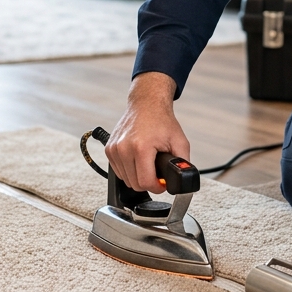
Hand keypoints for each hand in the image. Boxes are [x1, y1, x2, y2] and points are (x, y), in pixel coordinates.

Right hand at [105, 72, 189, 192]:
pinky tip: (138, 159)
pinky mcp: (109, 149)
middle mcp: (123, 148)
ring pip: (125, 179)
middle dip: (148, 182)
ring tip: (148, 163)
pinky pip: (119, 171)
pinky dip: (129, 170)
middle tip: (157, 172)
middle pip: (134, 184)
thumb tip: (181, 181)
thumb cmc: (162, 120)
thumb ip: (183, 163)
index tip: (162, 183)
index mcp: (141, 147)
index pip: (145, 183)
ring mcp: (114, 149)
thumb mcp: (180, 141)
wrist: (147, 104)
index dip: (157, 187)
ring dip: (137, 176)